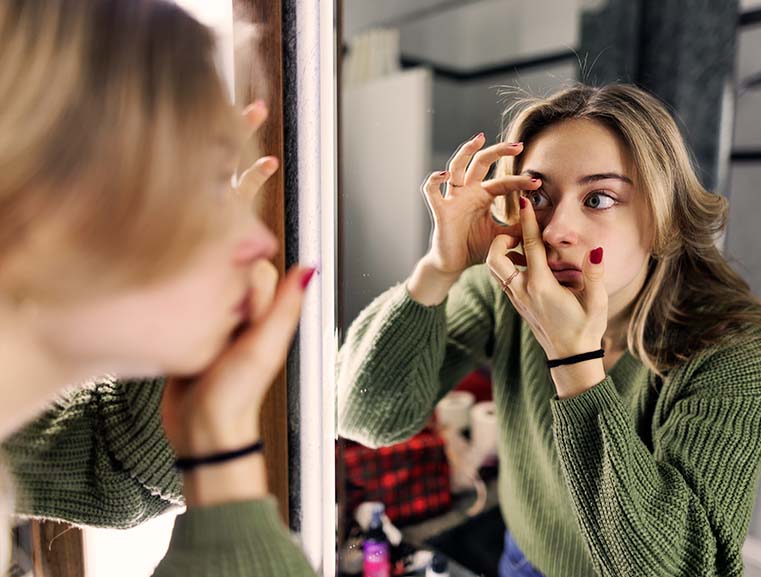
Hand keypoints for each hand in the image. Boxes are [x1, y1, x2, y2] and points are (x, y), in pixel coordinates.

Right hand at [161, 100, 305, 456]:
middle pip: (227, 231)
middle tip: (234, 126)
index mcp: (260, 293)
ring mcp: (204, 300)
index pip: (251, 236)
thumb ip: (284, 306)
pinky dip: (174, 247)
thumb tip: (310, 262)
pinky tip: (161, 220)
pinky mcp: (180, 312)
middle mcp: (233, 291)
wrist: (202, 431)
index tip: (261, 151)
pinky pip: (180, 272)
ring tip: (201, 178)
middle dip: (229, 185)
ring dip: (198, 212)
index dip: (253, 191)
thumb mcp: (263, 347)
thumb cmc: (236, 394)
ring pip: (199, 249)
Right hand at [161, 264, 312, 457]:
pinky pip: (181, 307)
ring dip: (193, 294)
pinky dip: (176, 309)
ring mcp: (214, 324)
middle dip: (215, 282)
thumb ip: (284, 309)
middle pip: (227, 272)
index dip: (244, 270)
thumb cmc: (236, 397)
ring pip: (202, 286)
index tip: (235, 291)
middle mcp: (242, 316)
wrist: (200, 431)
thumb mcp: (263, 348)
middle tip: (212, 314)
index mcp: (266, 315)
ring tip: (194, 323)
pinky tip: (176, 325)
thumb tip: (309, 270)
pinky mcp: (189, 334)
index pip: (258, 268)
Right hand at [420, 132, 541, 277]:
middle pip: (481, 162)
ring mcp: (453, 198)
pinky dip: (435, 180)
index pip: (504, 182)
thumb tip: (545, 223)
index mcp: (484, 195)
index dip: (520, 181)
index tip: (538, 182)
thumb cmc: (476, 247)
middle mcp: (468, 191)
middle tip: (518, 145)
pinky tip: (444, 175)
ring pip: (456, 166)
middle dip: (499, 151)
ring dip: (466, 151)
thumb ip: (520, 228)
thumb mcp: (503, 236)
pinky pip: (432, 191)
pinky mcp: (440, 209)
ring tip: (479, 138)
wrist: (454, 264)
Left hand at [485, 196, 607, 359]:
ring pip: (495, 269)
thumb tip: (596, 251)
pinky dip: (506, 265)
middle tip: (517, 231)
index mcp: (542, 287)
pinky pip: (503, 279)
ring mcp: (517, 299)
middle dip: (500, 239)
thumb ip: (594, 275)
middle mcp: (523, 291)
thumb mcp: (597, 302)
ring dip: (501, 252)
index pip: (531, 246)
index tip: (523, 201)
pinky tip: (524, 261)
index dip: (527, 222)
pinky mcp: (517, 304)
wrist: (569, 358)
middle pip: (496, 258)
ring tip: (521, 244)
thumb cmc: (586, 330)